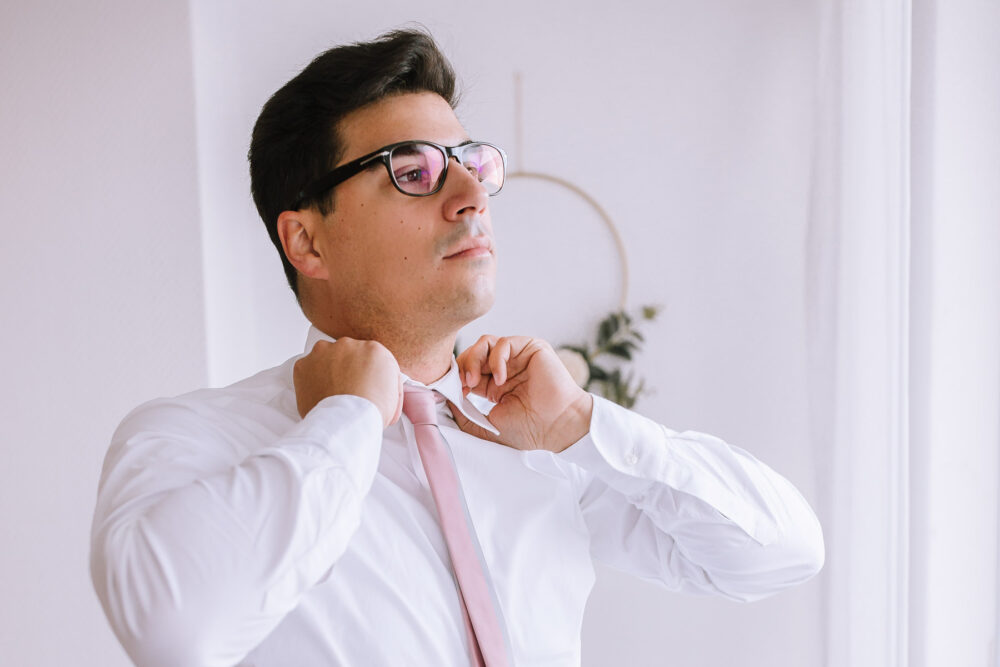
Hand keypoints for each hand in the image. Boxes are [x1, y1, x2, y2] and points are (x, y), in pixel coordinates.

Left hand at [293, 338, 403, 427]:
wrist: (346, 421)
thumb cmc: (371, 412)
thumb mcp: (393, 394)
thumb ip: (386, 379)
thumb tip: (380, 381)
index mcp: (374, 349)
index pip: (368, 356)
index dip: (364, 371)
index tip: (360, 381)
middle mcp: (348, 344)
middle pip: (346, 353)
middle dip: (346, 368)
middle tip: (346, 388)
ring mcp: (324, 352)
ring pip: (325, 357)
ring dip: (327, 370)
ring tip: (331, 392)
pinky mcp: (304, 364)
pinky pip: (306, 369)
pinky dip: (310, 380)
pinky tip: (319, 393)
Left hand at [449, 335, 592, 451]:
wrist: (556, 426)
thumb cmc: (528, 430)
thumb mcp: (487, 426)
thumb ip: (465, 415)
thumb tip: (444, 400)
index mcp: (494, 385)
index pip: (468, 370)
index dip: (457, 377)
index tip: (455, 392)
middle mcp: (505, 368)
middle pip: (473, 353)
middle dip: (463, 367)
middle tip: (464, 386)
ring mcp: (517, 357)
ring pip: (484, 343)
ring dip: (474, 360)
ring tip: (475, 381)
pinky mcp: (530, 347)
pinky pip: (503, 342)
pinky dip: (496, 358)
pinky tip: (500, 378)